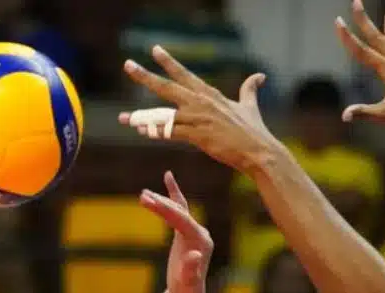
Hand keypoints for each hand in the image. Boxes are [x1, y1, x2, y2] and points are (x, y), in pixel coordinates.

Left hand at [119, 49, 277, 174]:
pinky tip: (144, 132)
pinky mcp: (198, 136)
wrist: (259, 151)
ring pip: (163, 115)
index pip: (184, 74)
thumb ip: (249, 89)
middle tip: (127, 65)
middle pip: (167, 87)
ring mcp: (198, 119)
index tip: (154, 49)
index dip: (168, 62)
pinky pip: (172, 132)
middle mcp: (201, 102)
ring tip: (124, 118)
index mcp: (210, 94)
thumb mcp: (250, 106)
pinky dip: (158, 132)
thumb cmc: (254, 131)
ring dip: (142, 118)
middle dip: (145, 76)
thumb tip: (260, 76)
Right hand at [141, 170, 211, 292]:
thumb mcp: (188, 282)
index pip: (183, 220)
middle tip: (142, 196)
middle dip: (161, 203)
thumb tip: (196, 256)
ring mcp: (195, 232)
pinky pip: (180, 211)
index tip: (149, 201)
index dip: (166, 210)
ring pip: (178, 210)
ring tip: (143, 195)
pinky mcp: (187, 233)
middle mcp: (201, 233)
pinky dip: (173, 195)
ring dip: (162, 200)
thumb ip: (192, 269)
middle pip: (180, 213)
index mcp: (202, 242)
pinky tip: (168, 178)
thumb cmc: (186, 291)